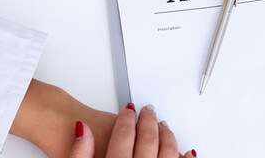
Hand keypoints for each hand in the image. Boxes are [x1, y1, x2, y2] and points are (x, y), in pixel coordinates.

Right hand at [69, 103, 195, 157]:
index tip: (127, 111)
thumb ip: (78, 154)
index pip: (123, 137)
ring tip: (163, 127)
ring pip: (168, 153)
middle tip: (147, 112)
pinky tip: (186, 152)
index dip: (125, 120)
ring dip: (166, 137)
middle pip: (148, 141)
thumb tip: (83, 130)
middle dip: (147, 122)